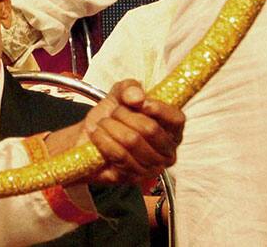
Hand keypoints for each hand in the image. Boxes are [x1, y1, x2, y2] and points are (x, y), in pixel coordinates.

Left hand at [45, 80, 183, 184]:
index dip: (160, 109)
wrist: (90, 137)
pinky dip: (103, 140)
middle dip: (124, 115)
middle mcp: (167, 152)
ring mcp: (152, 168)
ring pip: (131, 141)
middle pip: (150, 129)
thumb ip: (130, 88)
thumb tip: (137, 97)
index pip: (176, 120)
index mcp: (171, 130)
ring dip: (110, 127)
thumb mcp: (120, 94)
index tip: (142, 103)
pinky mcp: (133, 178)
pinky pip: (119, 155)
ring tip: (104, 123)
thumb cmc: (112, 116)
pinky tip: (98, 135)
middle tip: (113, 112)